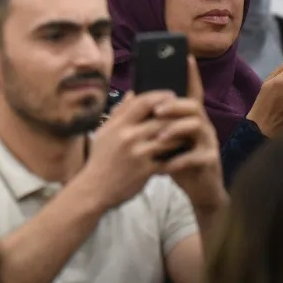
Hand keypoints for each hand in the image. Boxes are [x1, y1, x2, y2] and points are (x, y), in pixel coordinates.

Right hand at [84, 89, 179, 209]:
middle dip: (176, 115)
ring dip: (180, 135)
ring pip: (169, 139)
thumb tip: (132, 94)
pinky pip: (168, 160)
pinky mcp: (146, 170)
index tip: (171, 96)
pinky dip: (176, 156)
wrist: (95, 189)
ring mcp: (138, 154)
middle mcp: (128, 137)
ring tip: (187, 133)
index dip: (161, 96)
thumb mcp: (104, 132)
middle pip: (161, 119)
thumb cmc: (100, 159)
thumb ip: (118, 112)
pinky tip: (182, 153)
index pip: (144, 102)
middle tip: (186, 114)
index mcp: (118, 125)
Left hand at [155, 58, 225, 209]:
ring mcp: (209, 142)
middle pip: (193, 106)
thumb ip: (154, 119)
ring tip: (160, 138)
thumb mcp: (164, 137)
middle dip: (174, 105)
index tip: (186, 56)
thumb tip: (133, 97)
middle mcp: (202, 125)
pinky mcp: (210, 160)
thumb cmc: (177, 158)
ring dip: (176, 130)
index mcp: (189, 117)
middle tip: (156, 111)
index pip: (192, 91)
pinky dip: (180, 160)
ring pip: (198, 127)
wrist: (198, 188)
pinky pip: (198, 156)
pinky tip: (166, 166)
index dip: (190, 74)